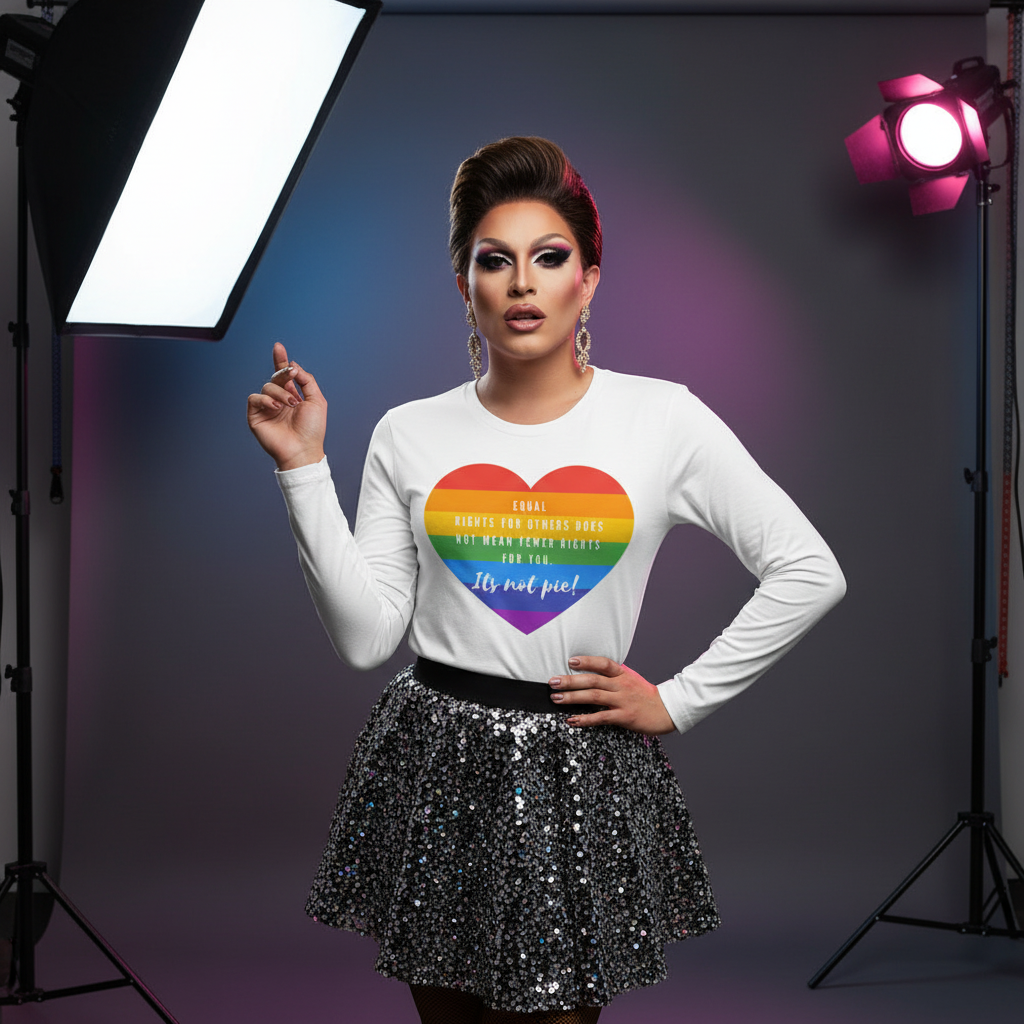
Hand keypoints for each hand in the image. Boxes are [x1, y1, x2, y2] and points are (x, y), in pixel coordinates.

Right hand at [247, 342, 326, 470]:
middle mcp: (279, 400)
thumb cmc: (312, 430)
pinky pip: (254, 398)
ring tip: (289, 405)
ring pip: (267, 386)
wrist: (303, 450)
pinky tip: (276, 407)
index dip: (281, 360)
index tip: (278, 347)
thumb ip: (307, 380)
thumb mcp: (317, 400)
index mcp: (293, 395)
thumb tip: (294, 366)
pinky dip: (266, 399)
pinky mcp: (256, 416)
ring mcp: (267, 408)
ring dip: (280, 392)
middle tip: (291, 375)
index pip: (284, 375)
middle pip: (275, 376)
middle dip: (283, 373)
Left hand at [548, 656, 675, 734]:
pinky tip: (573, 720)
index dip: (587, 661)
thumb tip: (592, 672)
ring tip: (557, 698)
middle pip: (592, 680)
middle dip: (570, 681)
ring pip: (594, 697)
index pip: (603, 663)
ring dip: (573, 697)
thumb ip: (614, 676)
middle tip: (553, 682)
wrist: (667, 711)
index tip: (570, 661)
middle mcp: (621, 685)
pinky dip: (585, 719)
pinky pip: (601, 717)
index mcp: (623, 674)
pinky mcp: (624, 716)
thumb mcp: (631, 679)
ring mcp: (622, 701)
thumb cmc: (646, 696)